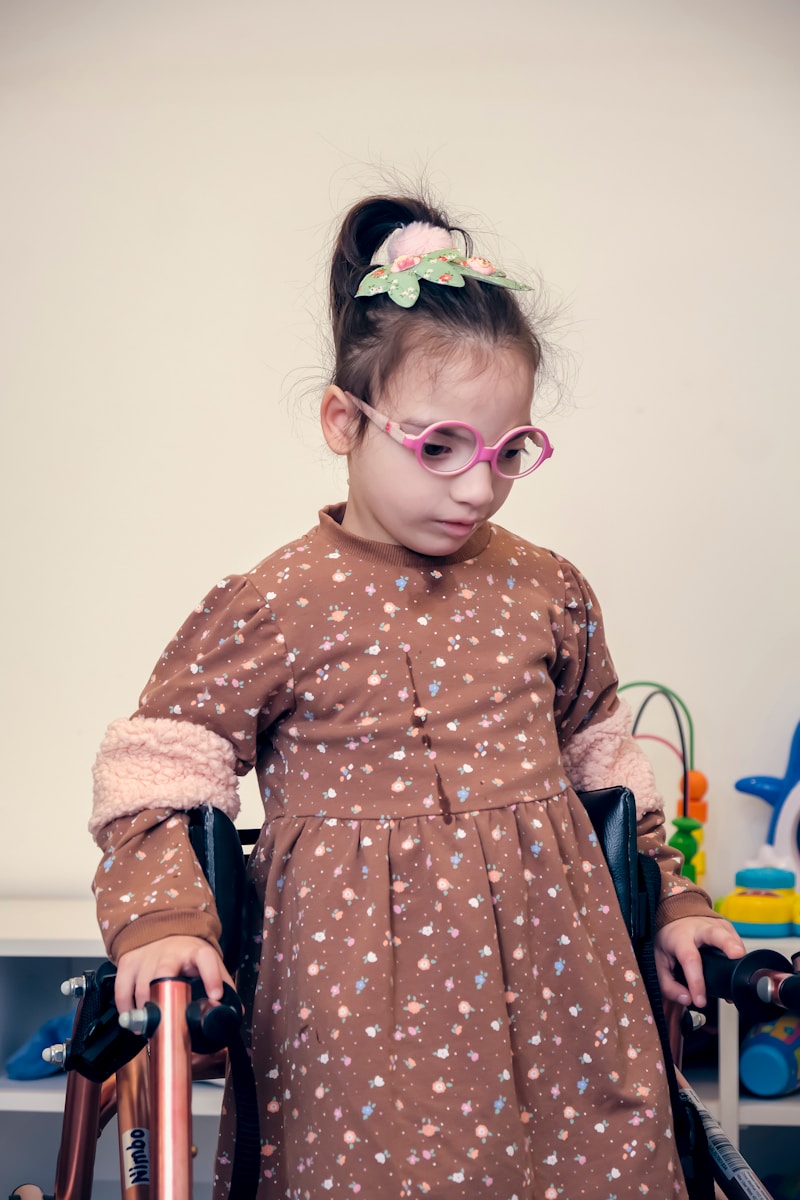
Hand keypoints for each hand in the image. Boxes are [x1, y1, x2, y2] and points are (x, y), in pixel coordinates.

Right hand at [114, 935, 232, 1013]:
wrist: (162, 930)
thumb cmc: (187, 952)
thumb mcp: (208, 962)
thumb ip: (222, 984)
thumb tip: (235, 1013)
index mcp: (196, 952)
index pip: (206, 959)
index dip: (212, 977)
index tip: (215, 996)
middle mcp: (171, 952)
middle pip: (164, 972)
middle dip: (164, 997)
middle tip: (169, 1020)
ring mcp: (147, 956)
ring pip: (142, 985)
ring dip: (146, 1011)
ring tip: (152, 1027)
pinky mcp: (129, 962)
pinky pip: (122, 989)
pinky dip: (126, 1009)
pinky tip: (134, 1021)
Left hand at [655, 915, 745, 1008]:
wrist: (675, 919)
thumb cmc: (669, 941)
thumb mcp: (660, 962)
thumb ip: (669, 985)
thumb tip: (687, 999)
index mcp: (680, 937)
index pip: (690, 959)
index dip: (696, 981)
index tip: (700, 1000)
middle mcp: (698, 928)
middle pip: (715, 933)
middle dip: (727, 943)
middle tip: (737, 954)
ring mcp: (715, 926)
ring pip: (730, 935)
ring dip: (738, 949)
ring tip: (742, 966)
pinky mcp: (727, 928)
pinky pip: (736, 939)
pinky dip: (740, 952)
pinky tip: (738, 965)